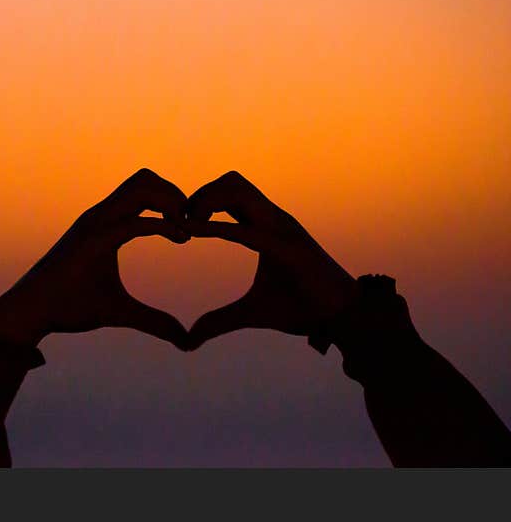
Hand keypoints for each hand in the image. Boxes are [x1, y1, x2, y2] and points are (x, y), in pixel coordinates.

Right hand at [0, 169, 190, 349]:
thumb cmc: (69, 309)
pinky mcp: (93, 239)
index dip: (174, 204)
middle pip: (145, 178)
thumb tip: (184, 340)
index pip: (145, 192)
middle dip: (176, 194)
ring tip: (185, 228)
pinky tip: (180, 238)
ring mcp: (95, 224)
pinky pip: (135, 220)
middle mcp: (101, 216)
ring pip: (141, 186)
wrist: (31, 313)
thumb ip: (154, 322)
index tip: (190, 232)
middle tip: (192, 224)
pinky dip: (163, 225)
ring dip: (171, 201)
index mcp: (106, 224)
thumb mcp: (121, 314)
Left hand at [185, 171, 356, 349]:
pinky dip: (217, 226)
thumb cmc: (303, 310)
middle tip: (178, 221)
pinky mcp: (287, 245)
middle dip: (200, 193)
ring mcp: (282, 228)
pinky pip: (246, 228)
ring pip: (238, 189)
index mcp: (265, 227)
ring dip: (206, 201)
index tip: (176, 225)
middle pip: (231, 181)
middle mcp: (273, 220)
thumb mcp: (250, 314)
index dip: (200, 203)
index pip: (229, 195)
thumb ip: (219, 321)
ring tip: (187, 225)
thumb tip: (190, 339)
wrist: (344, 319)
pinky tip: (194, 231)